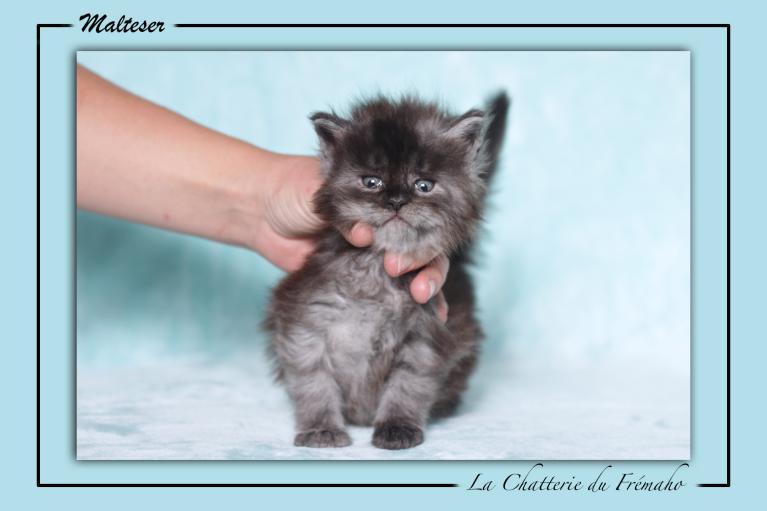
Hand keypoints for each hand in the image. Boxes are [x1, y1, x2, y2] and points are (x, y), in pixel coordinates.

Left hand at [258, 155, 448, 322]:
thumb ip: (344, 211)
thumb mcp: (320, 190)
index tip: (408, 258)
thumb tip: (364, 236)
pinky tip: (432, 318)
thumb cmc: (292, 188)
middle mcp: (388, 224)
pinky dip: (410, 306)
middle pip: (424, 244)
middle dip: (427, 267)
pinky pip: (389, 291)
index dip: (425, 236)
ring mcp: (375, 251)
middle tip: (417, 289)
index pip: (419, 215)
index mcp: (385, 197)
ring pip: (413, 269)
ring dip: (426, 286)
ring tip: (427, 304)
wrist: (259, 212)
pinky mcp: (360, 276)